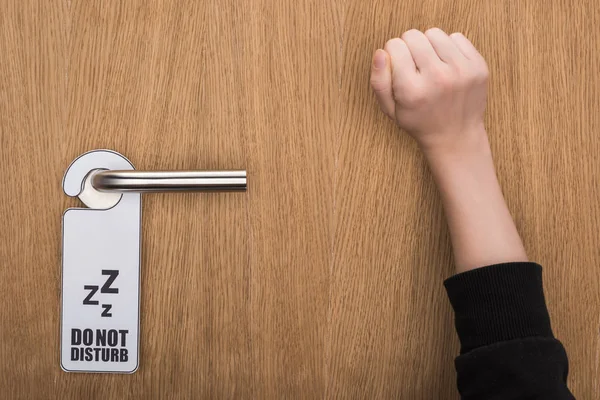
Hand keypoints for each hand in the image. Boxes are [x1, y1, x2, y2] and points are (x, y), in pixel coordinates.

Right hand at [370, 28, 488, 154]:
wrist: (456, 137)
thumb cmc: (420, 122)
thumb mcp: (390, 109)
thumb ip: (379, 81)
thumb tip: (381, 52)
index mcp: (412, 91)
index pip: (394, 46)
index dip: (393, 54)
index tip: (399, 67)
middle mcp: (437, 78)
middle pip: (413, 36)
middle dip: (409, 47)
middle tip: (414, 65)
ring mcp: (461, 71)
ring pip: (434, 33)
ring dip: (429, 45)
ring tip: (430, 63)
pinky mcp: (477, 66)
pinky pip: (457, 37)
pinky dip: (449, 47)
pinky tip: (447, 65)